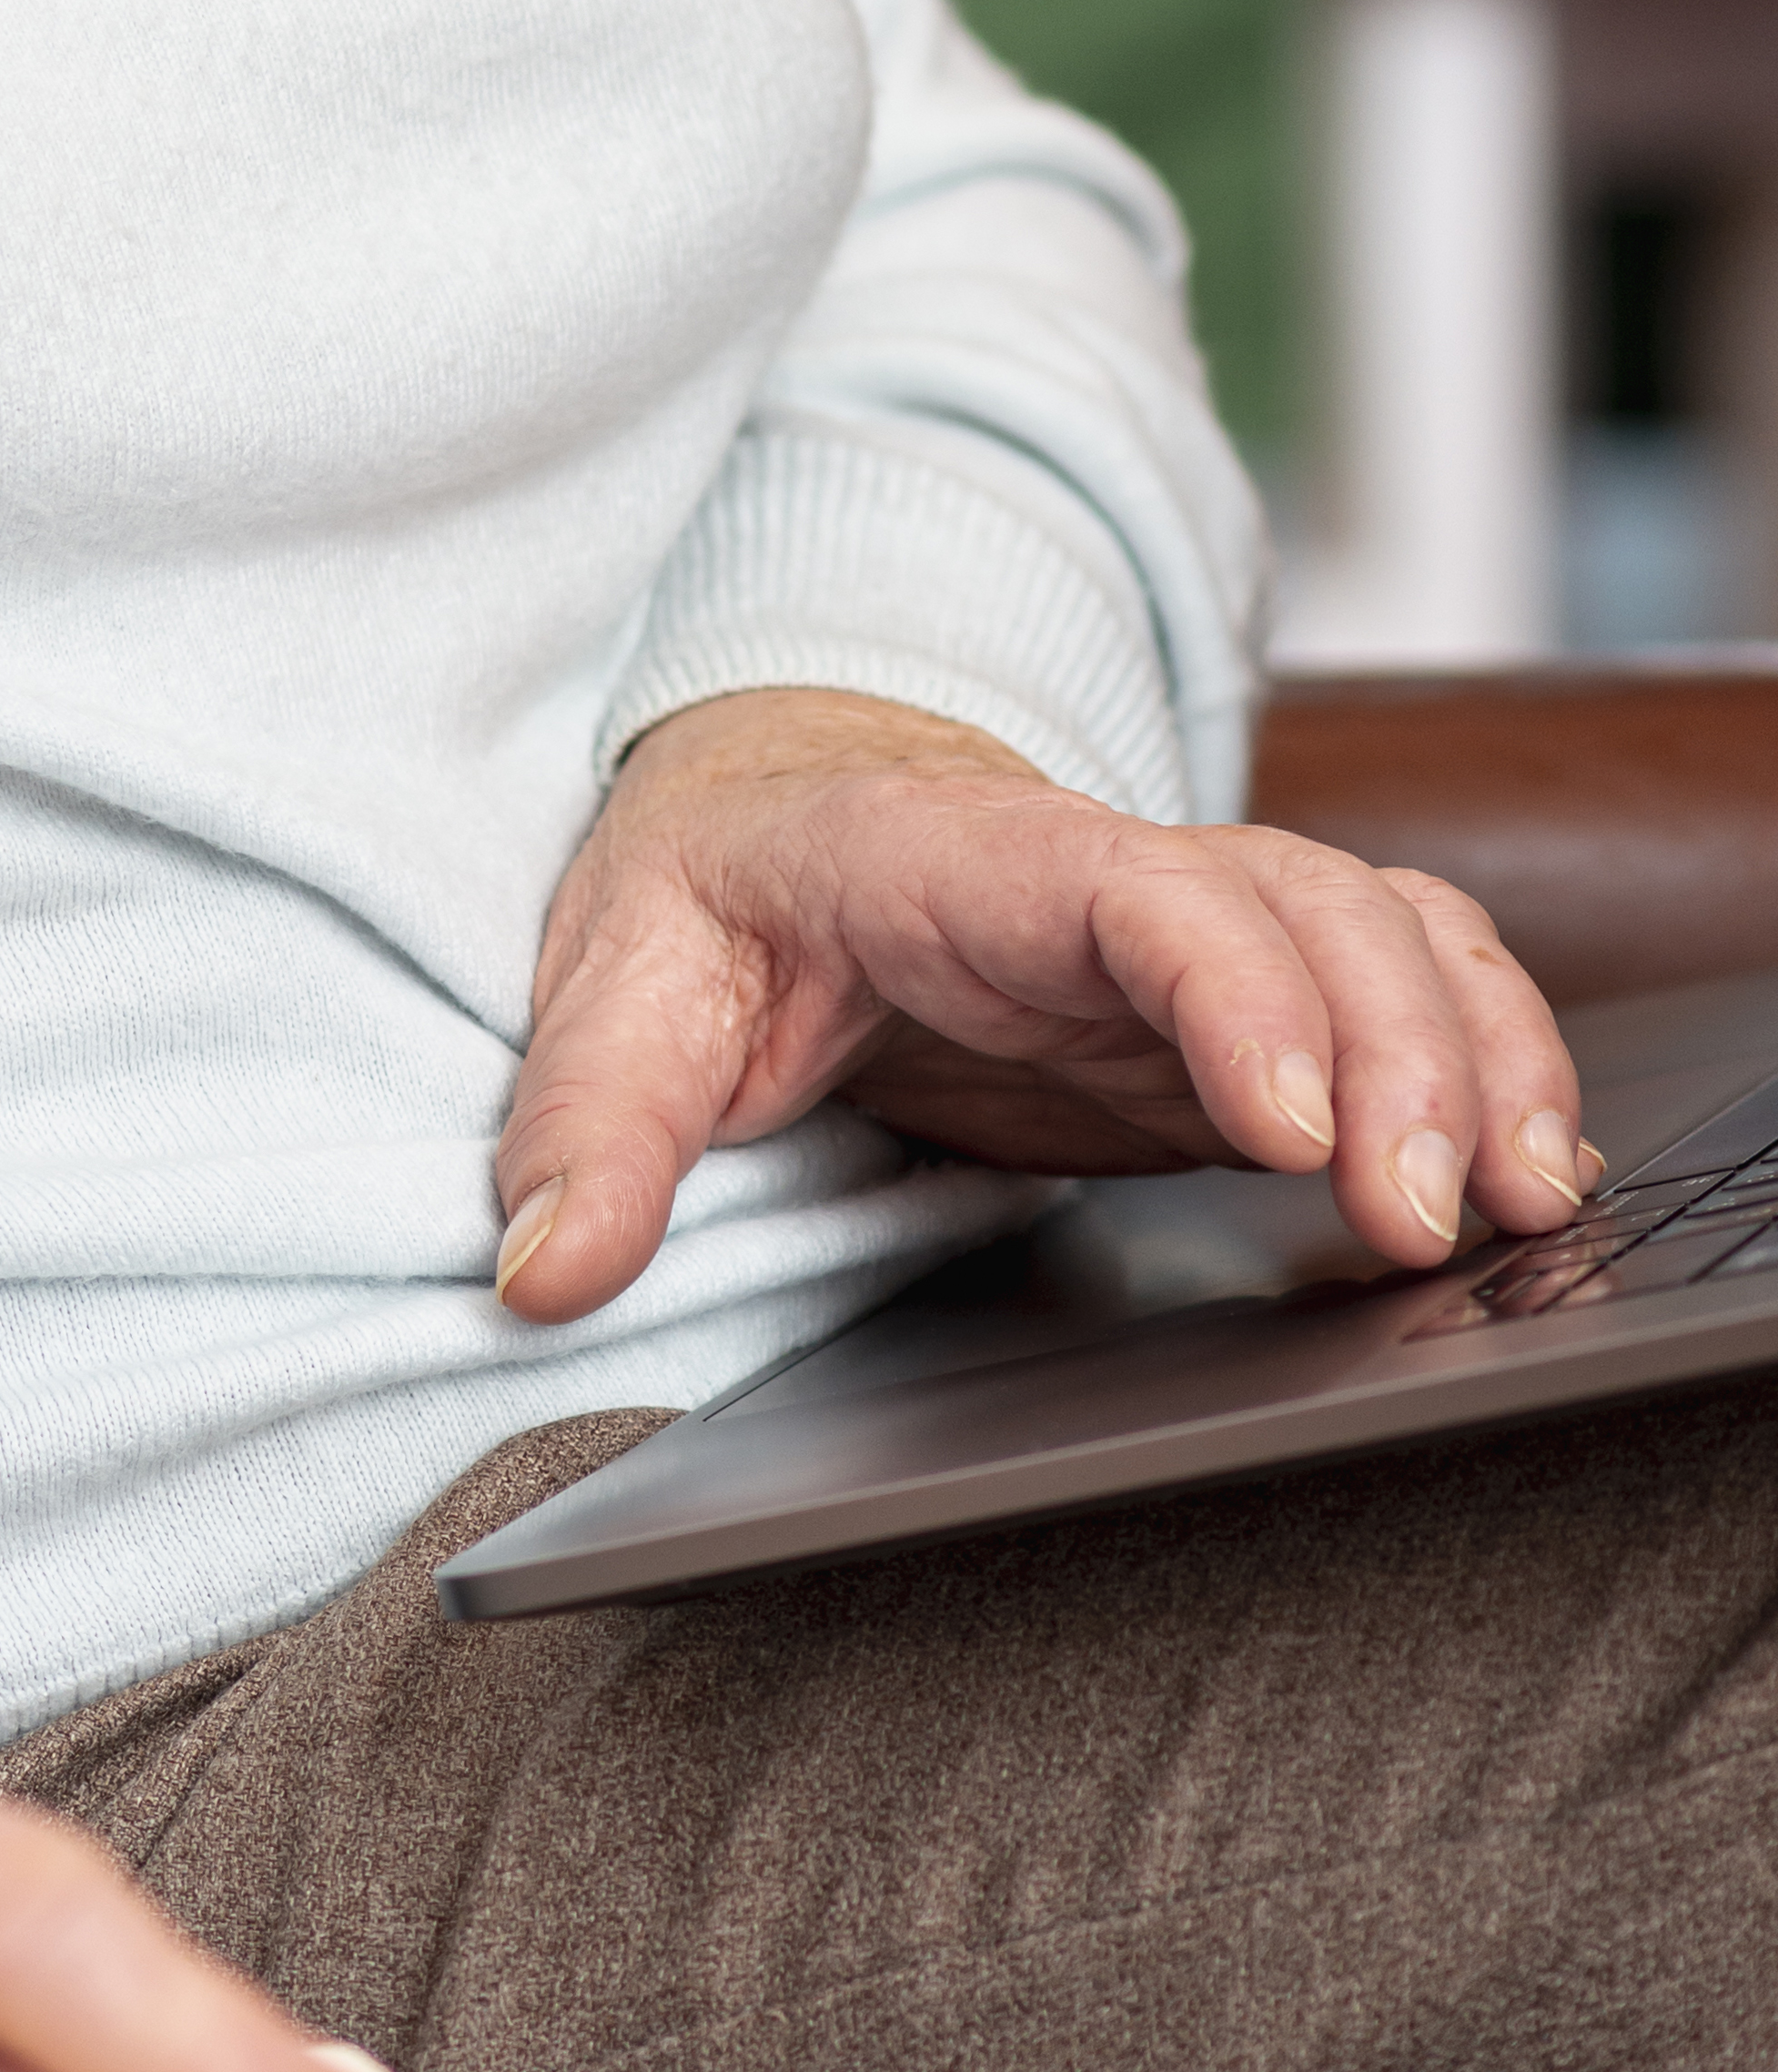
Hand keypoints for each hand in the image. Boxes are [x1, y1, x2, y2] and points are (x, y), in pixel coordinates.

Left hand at [494, 685, 1595, 1331]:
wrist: (768, 797)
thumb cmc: (703, 887)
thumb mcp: (612, 985)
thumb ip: (582, 1125)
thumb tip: (544, 1274)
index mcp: (954, 857)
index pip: (1133, 889)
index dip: (1230, 990)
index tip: (1286, 1122)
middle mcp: (1105, 877)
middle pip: (1307, 907)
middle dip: (1397, 1052)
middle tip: (1428, 1224)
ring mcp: (1186, 937)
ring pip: (1384, 930)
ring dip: (1474, 1050)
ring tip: (1523, 1207)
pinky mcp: (1227, 1007)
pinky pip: (1399, 981)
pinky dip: (1484, 1049)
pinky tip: (1528, 1172)